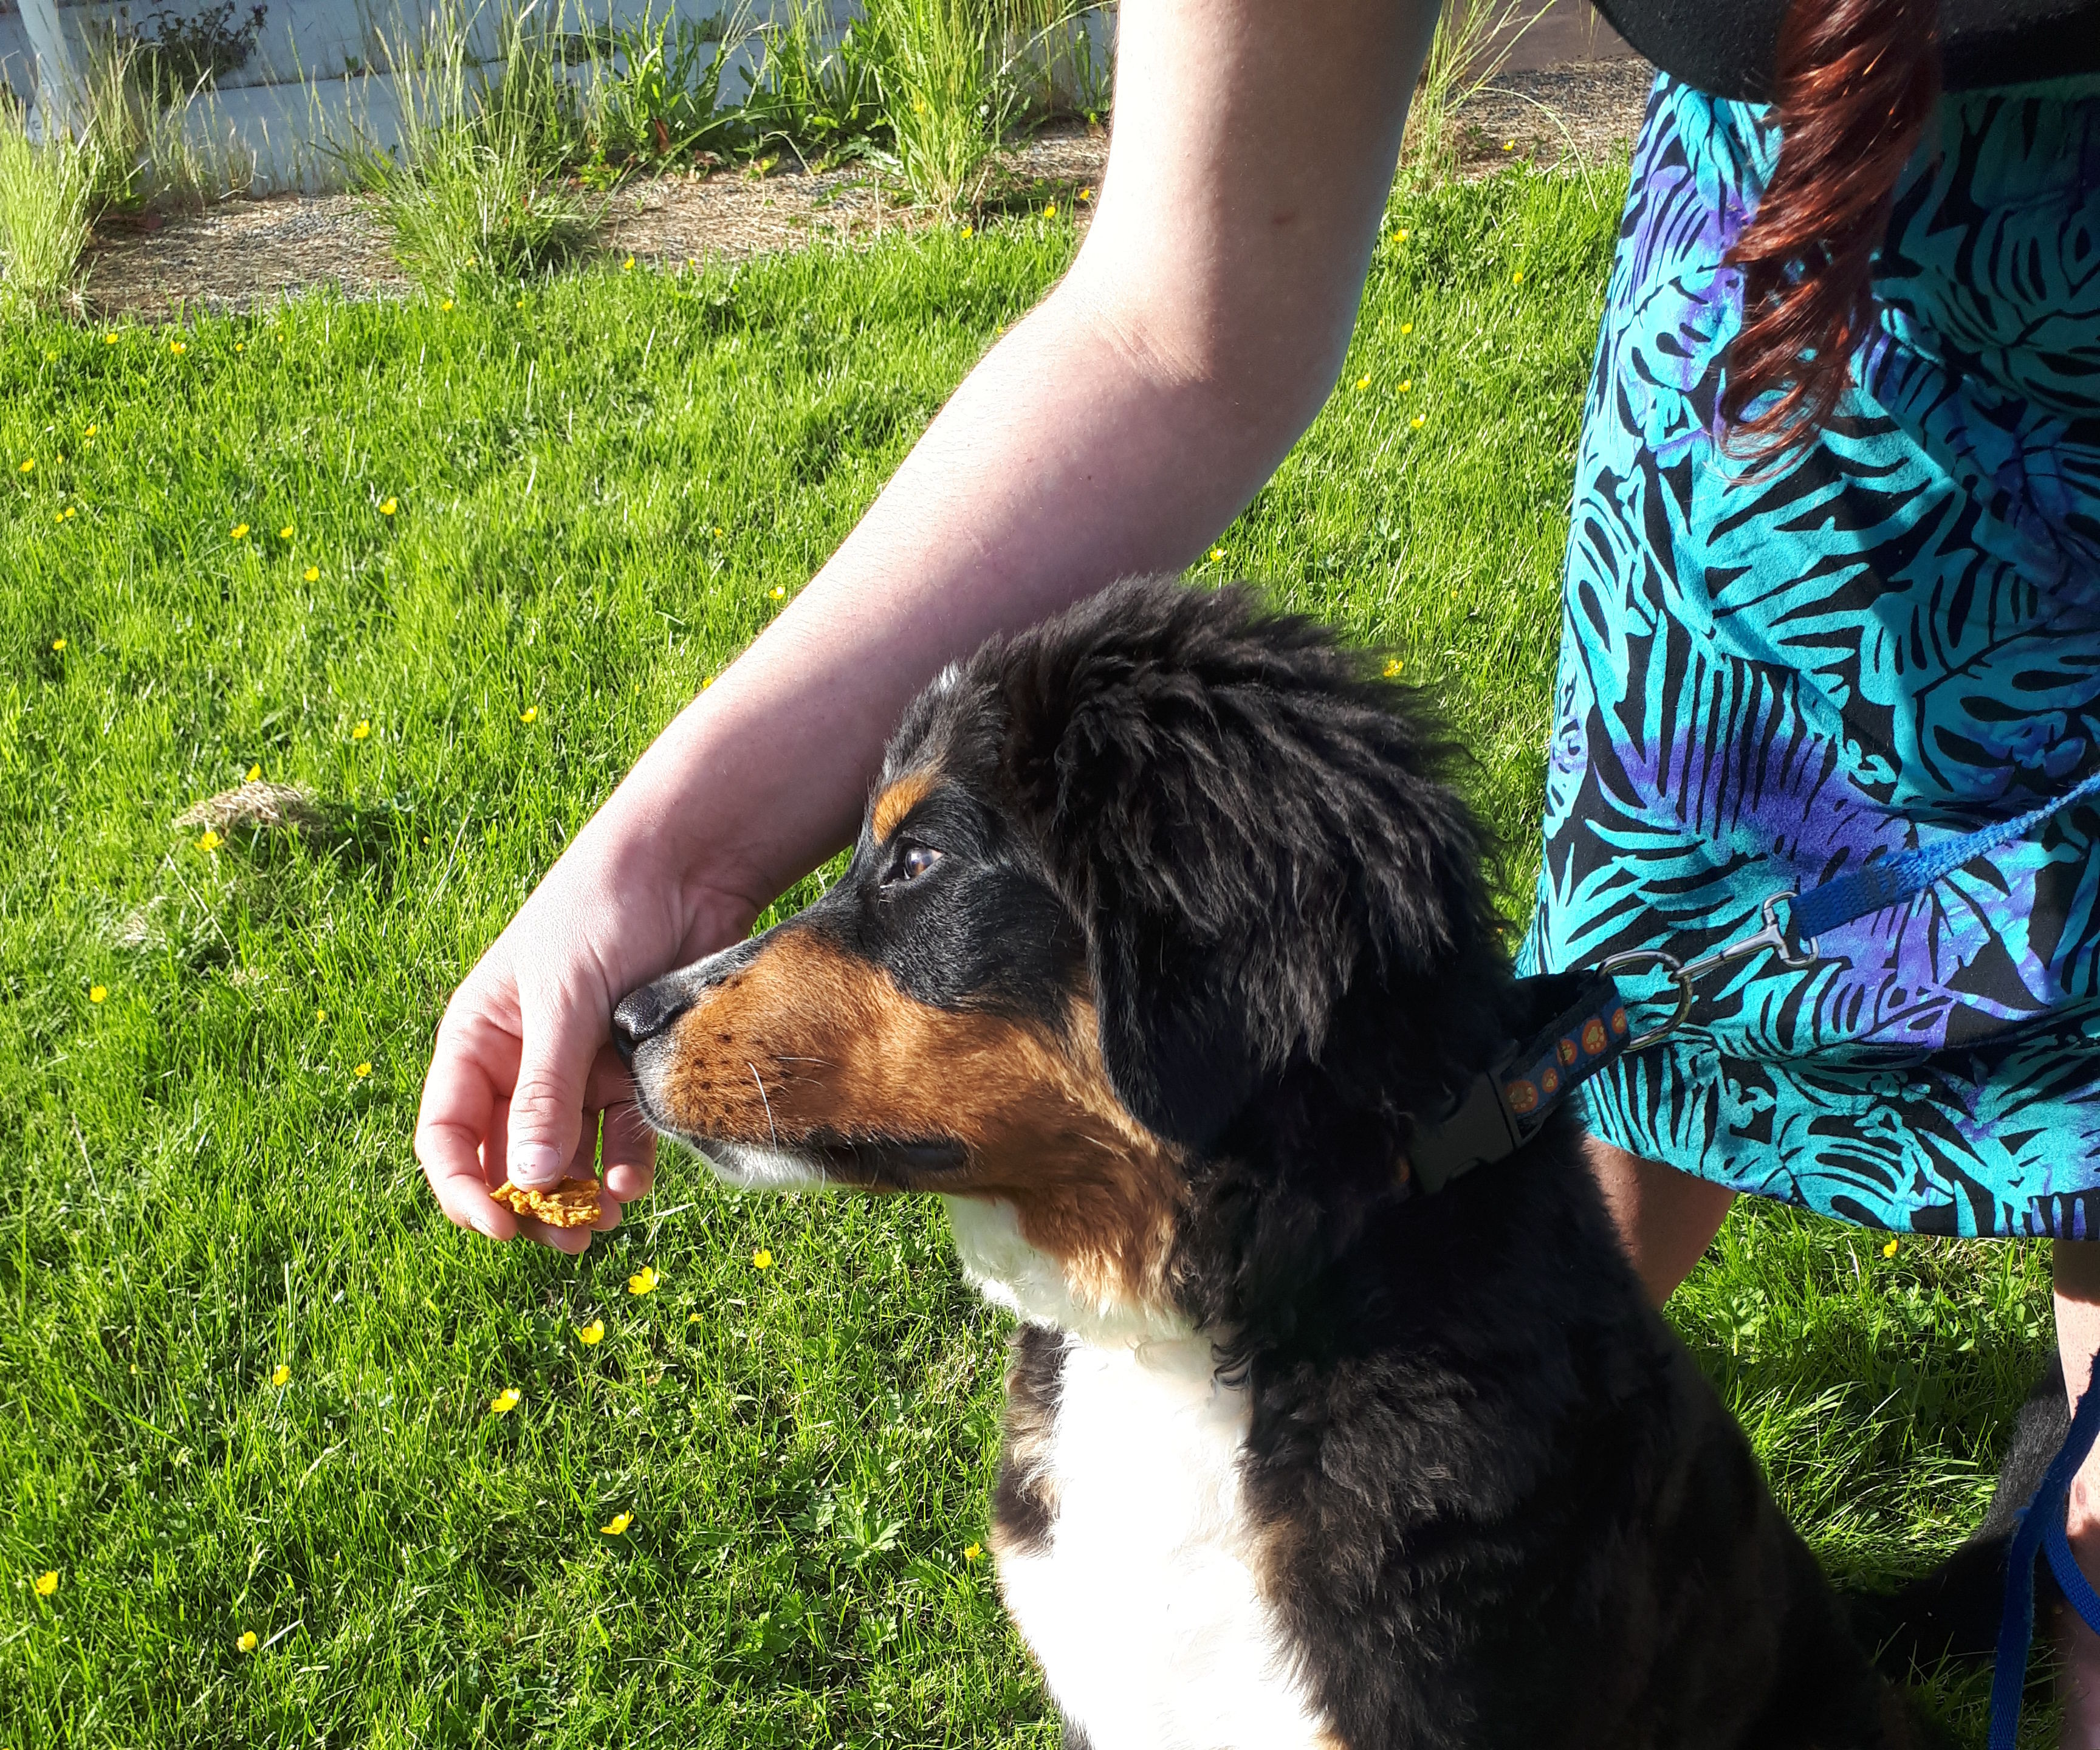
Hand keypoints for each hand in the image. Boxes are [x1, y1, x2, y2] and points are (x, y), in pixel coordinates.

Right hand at [415, 827, 757, 1251]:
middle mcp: (523, 1063)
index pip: (449, 1134)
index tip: (499, 1227)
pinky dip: (624, 1165)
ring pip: (567, 1157)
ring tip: (605, 1221)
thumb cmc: (602, 912)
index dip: (464, 1187)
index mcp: (479, 1041)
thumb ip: (546, 1089)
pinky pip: (620, 1136)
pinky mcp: (630, 1070)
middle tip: (566, 1240)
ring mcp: (579, 1069)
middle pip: (510, 1158)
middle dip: (531, 1204)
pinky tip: (635, 1183)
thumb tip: (527, 1181)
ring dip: (580, 1195)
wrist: (684, 867)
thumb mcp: (563, 1000)